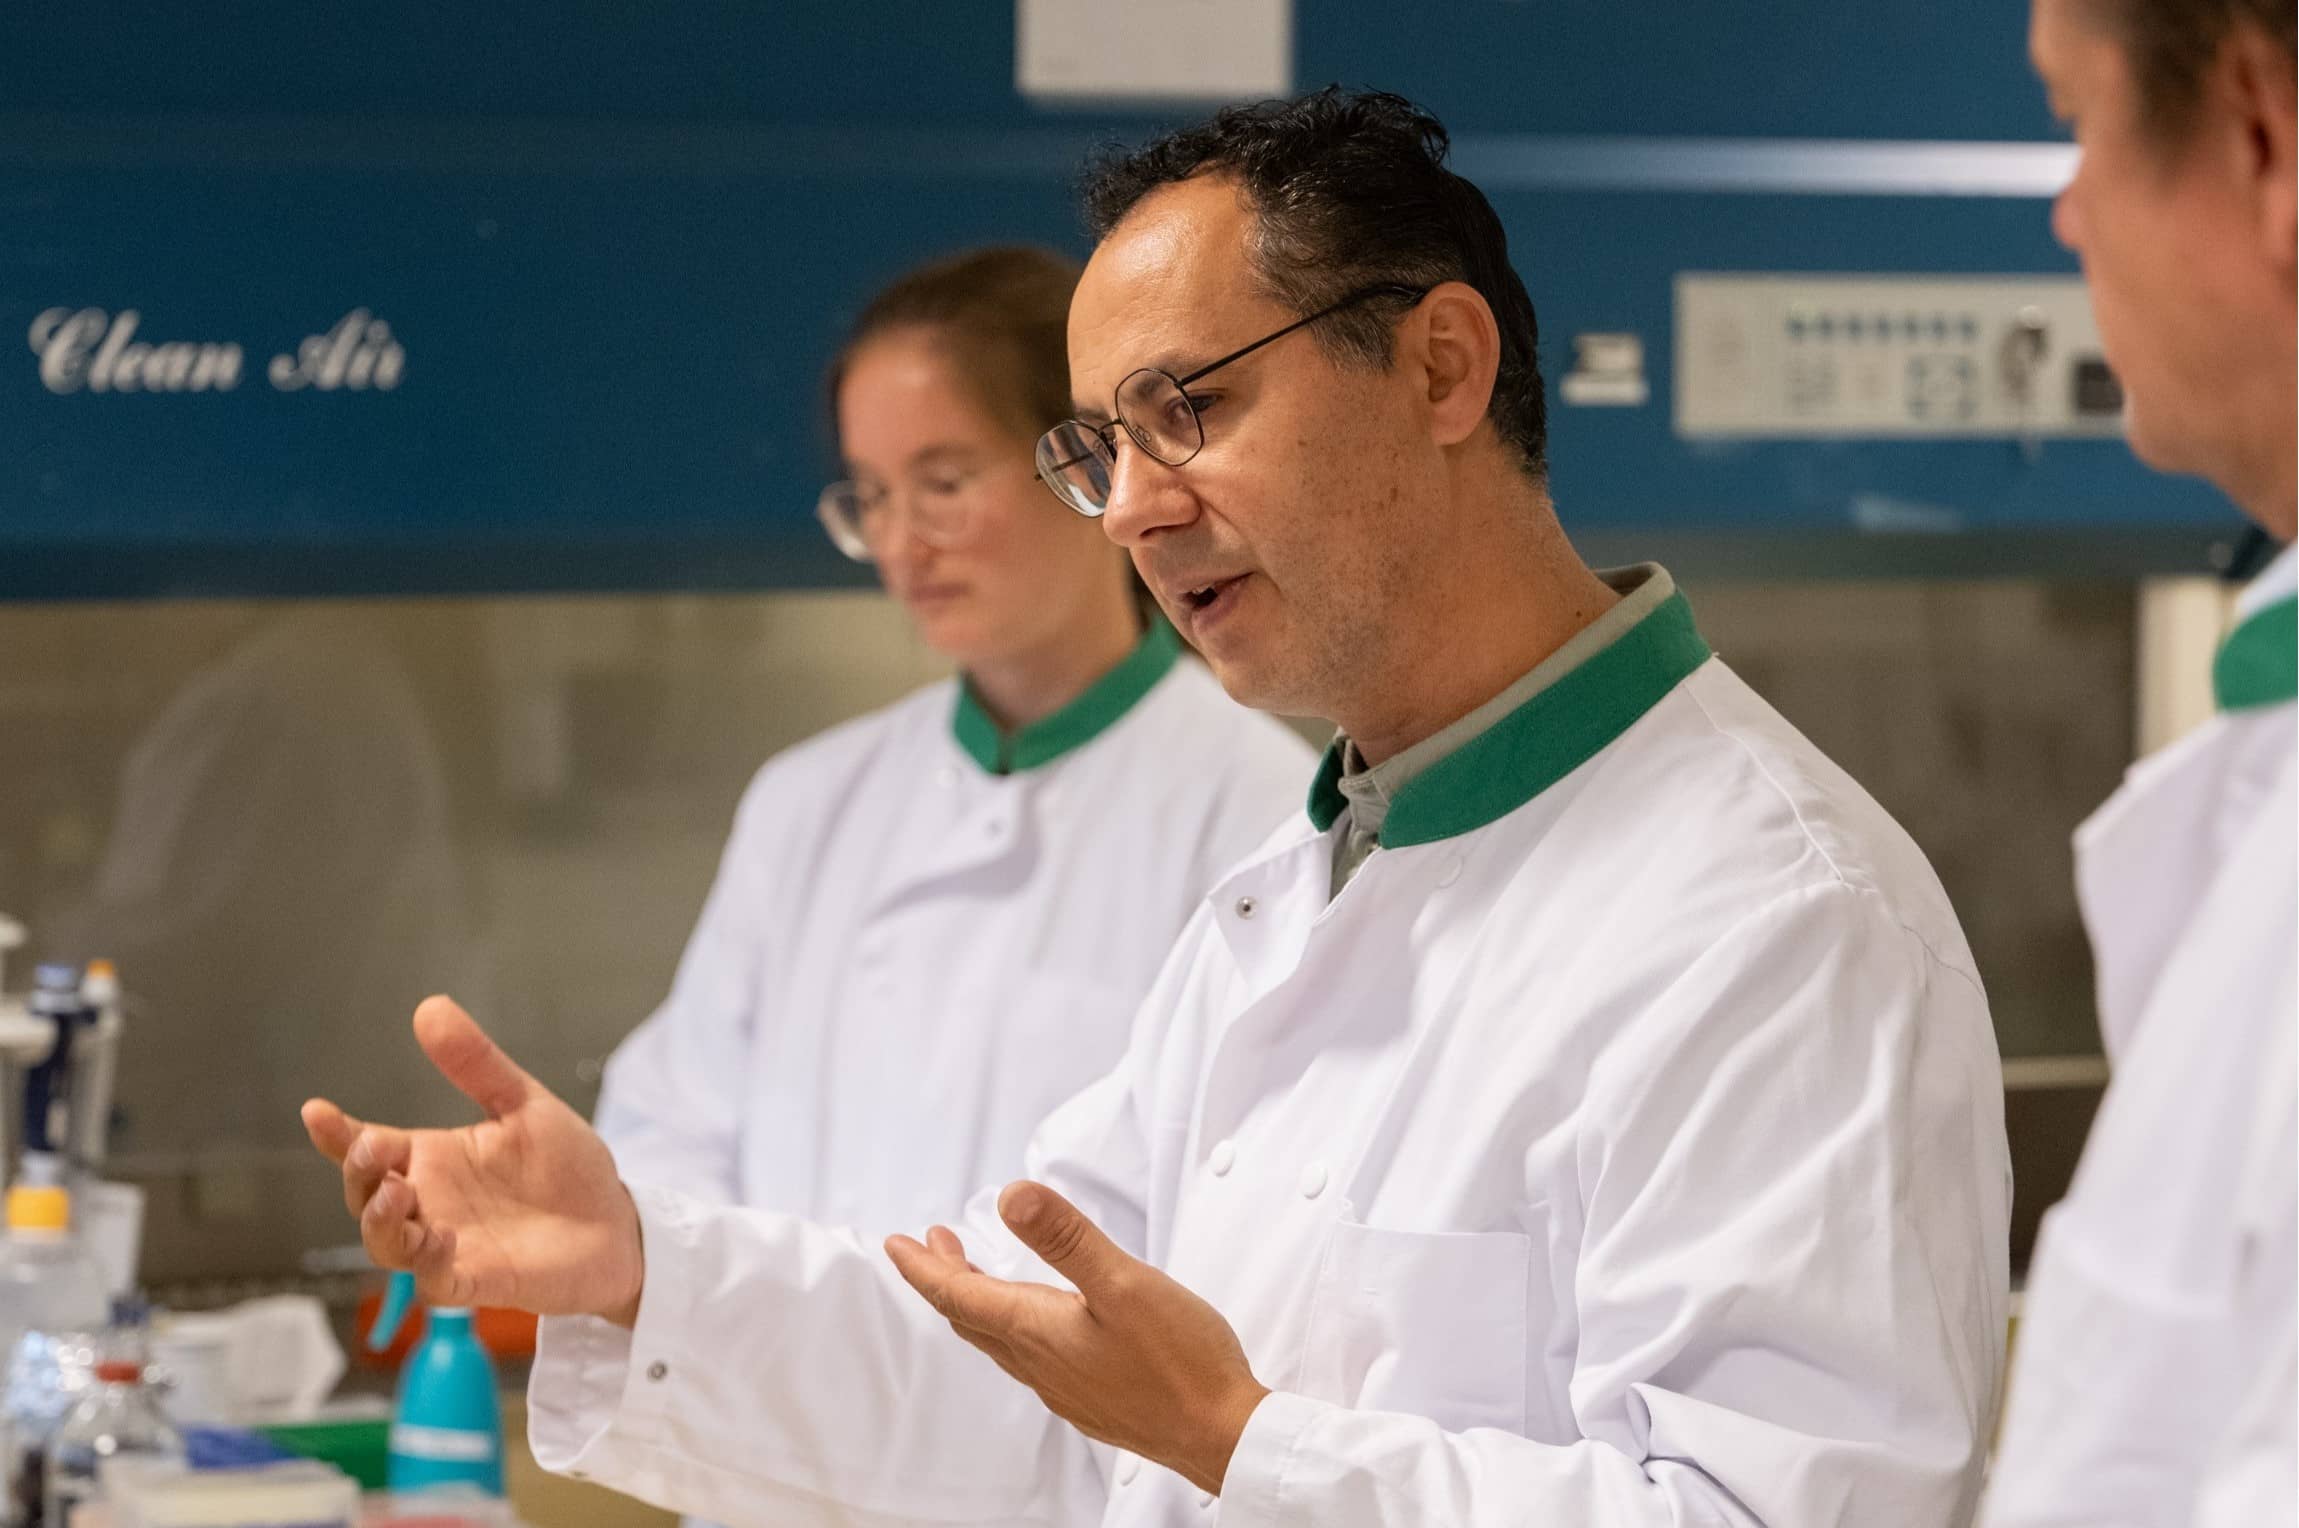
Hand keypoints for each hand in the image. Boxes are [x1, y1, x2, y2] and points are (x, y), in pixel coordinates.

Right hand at [301, 996, 645, 1324]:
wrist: (619, 1224)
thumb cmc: (569, 1168)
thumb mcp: (526, 1105)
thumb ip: (478, 1065)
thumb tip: (431, 1008)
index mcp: (433, 1158)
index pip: (370, 1146)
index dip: (337, 1134)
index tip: (316, 1111)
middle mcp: (431, 1202)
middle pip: (365, 1194)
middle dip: (358, 1174)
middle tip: (375, 1150)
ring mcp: (448, 1245)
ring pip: (385, 1243)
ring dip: (379, 1220)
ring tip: (399, 1191)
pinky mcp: (475, 1281)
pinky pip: (432, 1281)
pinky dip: (427, 1261)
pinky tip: (442, 1237)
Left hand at [885, 1182, 1269, 1496]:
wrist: (1221, 1435)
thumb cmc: (1181, 1364)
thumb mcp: (1124, 1283)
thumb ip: (1067, 1238)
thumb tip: (1014, 1196)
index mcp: (1039, 1331)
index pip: (959, 1296)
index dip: (923, 1266)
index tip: (896, 1243)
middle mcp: (1042, 1364)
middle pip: (973, 1318)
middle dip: (945, 1278)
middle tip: (931, 1245)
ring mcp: (1066, 1386)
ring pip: (1001, 1341)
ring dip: (979, 1302)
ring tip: (978, 1274)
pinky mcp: (1092, 1398)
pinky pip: (1032, 1359)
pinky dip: (1015, 1327)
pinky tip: (1041, 1322)